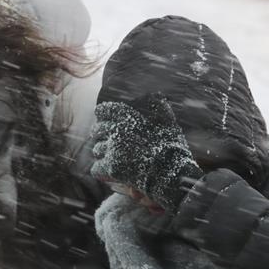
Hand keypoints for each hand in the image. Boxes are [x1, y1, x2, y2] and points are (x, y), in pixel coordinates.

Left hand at [91, 96, 201, 211]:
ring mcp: (113, 149)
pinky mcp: (111, 167)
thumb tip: (157, 95)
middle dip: (100, 135)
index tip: (102, 119)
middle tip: (106, 141)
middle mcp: (117, 130)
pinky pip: (97, 168)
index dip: (102, 115)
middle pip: (97, 130)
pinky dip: (101, 170)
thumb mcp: (168, 122)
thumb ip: (159, 107)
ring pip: (97, 149)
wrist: (172, 173)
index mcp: (128, 117)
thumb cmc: (171, 147)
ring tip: (112, 157)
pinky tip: (108, 171)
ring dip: (103, 153)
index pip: (104, 110)